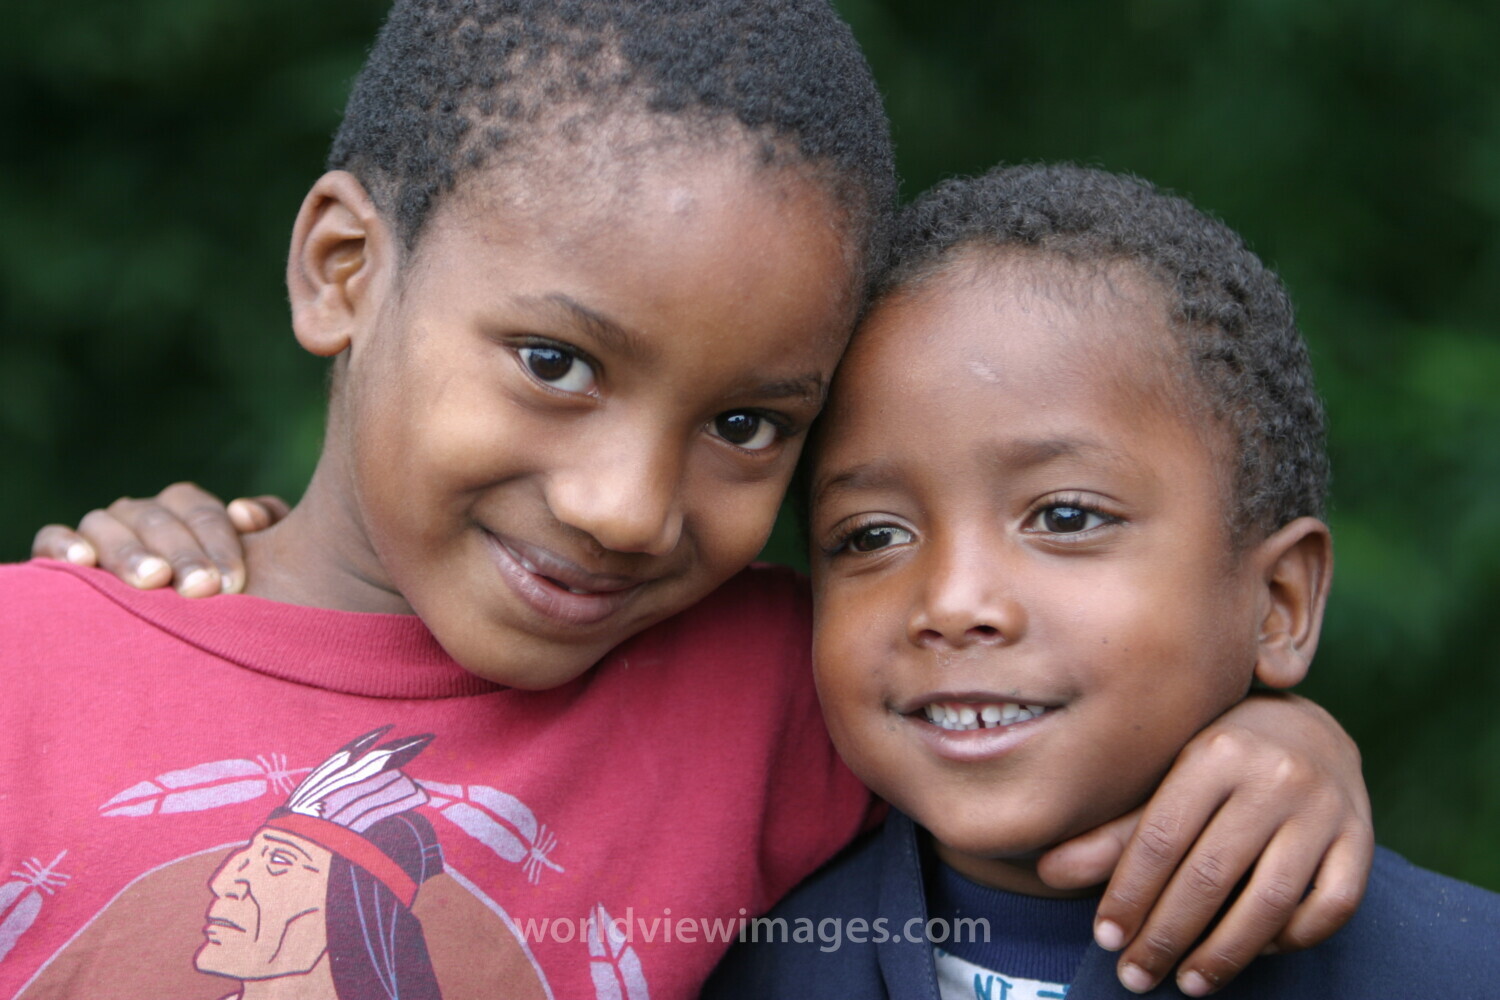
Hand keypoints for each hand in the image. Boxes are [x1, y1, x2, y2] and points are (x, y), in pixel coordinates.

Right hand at [31, 482, 288, 596]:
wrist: (188, 634)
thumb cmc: (228, 598)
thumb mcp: (261, 566)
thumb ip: (269, 531)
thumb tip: (244, 512)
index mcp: (186, 510)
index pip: (200, 513)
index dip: (220, 543)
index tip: (235, 583)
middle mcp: (142, 515)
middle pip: (158, 520)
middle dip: (183, 554)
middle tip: (201, 589)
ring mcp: (102, 532)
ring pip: (107, 525)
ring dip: (130, 552)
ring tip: (153, 580)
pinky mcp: (61, 555)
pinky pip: (52, 538)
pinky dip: (63, 544)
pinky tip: (83, 562)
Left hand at [1036, 691, 1371, 995]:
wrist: (1309, 729)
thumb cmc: (1217, 761)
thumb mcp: (1166, 780)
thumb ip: (1115, 831)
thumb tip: (1047, 872)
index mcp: (1215, 750)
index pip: (1161, 838)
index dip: (1129, 894)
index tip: (1106, 938)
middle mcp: (1275, 774)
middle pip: (1210, 875)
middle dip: (1166, 935)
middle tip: (1135, 975)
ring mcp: (1325, 808)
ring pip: (1270, 902)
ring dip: (1223, 954)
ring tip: (1188, 983)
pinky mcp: (1362, 839)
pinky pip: (1330, 907)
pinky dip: (1291, 938)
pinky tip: (1256, 953)